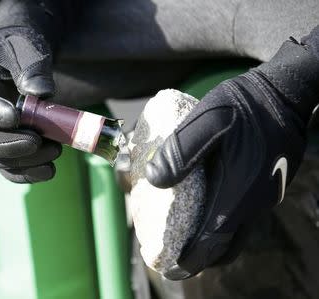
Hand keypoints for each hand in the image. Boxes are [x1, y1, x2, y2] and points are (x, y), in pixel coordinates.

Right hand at [0, 0, 60, 182]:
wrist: (16, 62)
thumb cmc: (16, 51)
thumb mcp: (24, 47)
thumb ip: (31, 67)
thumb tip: (41, 94)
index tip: (16, 116)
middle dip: (8, 145)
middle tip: (37, 141)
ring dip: (24, 161)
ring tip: (54, 150)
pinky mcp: (1, 149)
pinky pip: (8, 169)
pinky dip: (27, 174)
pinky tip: (49, 170)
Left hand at [146, 34, 318, 278]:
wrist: (285, 93)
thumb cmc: (245, 104)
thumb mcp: (208, 118)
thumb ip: (180, 150)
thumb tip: (155, 179)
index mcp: (238, 190)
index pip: (212, 240)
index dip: (191, 257)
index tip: (169, 266)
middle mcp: (253, 201)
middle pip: (225, 245)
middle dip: (200, 257)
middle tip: (175, 260)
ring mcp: (263, 197)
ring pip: (236, 234)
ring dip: (211, 243)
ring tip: (187, 240)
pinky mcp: (266, 187)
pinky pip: (242, 218)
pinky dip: (222, 226)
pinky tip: (206, 213)